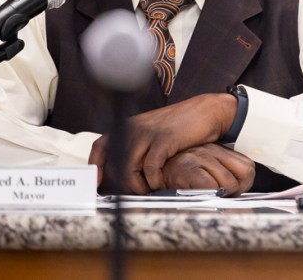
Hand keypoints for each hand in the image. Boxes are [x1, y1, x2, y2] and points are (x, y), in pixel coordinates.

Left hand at [89, 93, 238, 193]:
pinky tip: (160, 182)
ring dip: (137, 186)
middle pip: (114, 163)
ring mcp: (148, 134)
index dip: (96, 165)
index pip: (101, 145)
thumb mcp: (154, 132)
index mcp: (130, 126)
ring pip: (129, 169)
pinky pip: (150, 168)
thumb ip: (139, 146)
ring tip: (148, 189)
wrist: (206, 111)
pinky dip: (153, 180)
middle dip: (122, 183)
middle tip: (134, 192)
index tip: (97, 183)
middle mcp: (134, 128)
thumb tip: (125, 170)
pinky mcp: (164, 140)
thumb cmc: (181, 125)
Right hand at [161, 143, 254, 196]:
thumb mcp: (207, 171)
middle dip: (235, 192)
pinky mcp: (187, 167)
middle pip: (244, 175)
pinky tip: (200, 196)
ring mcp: (200, 157)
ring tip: (209, 197)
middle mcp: (212, 150)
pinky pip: (210, 186)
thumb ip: (224, 177)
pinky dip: (208, 195)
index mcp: (220, 151)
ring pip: (229, 183)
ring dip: (222, 196)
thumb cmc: (181, 177)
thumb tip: (239, 194)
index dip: (245, 185)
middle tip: (221, 198)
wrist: (154, 172)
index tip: (232, 193)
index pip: (248, 167)